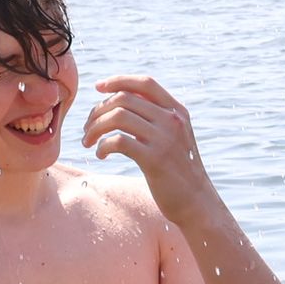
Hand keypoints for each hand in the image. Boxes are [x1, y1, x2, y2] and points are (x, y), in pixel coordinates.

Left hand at [84, 75, 214, 216]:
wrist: (197, 202)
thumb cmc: (179, 171)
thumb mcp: (173, 137)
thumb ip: (155, 117)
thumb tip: (122, 99)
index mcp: (177, 111)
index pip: (145, 83)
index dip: (118, 80)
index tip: (98, 87)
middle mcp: (172, 120)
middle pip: (124, 98)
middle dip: (98, 110)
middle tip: (87, 128)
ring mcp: (164, 139)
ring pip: (118, 116)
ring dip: (95, 127)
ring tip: (88, 141)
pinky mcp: (154, 159)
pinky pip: (118, 141)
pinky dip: (103, 146)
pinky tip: (101, 155)